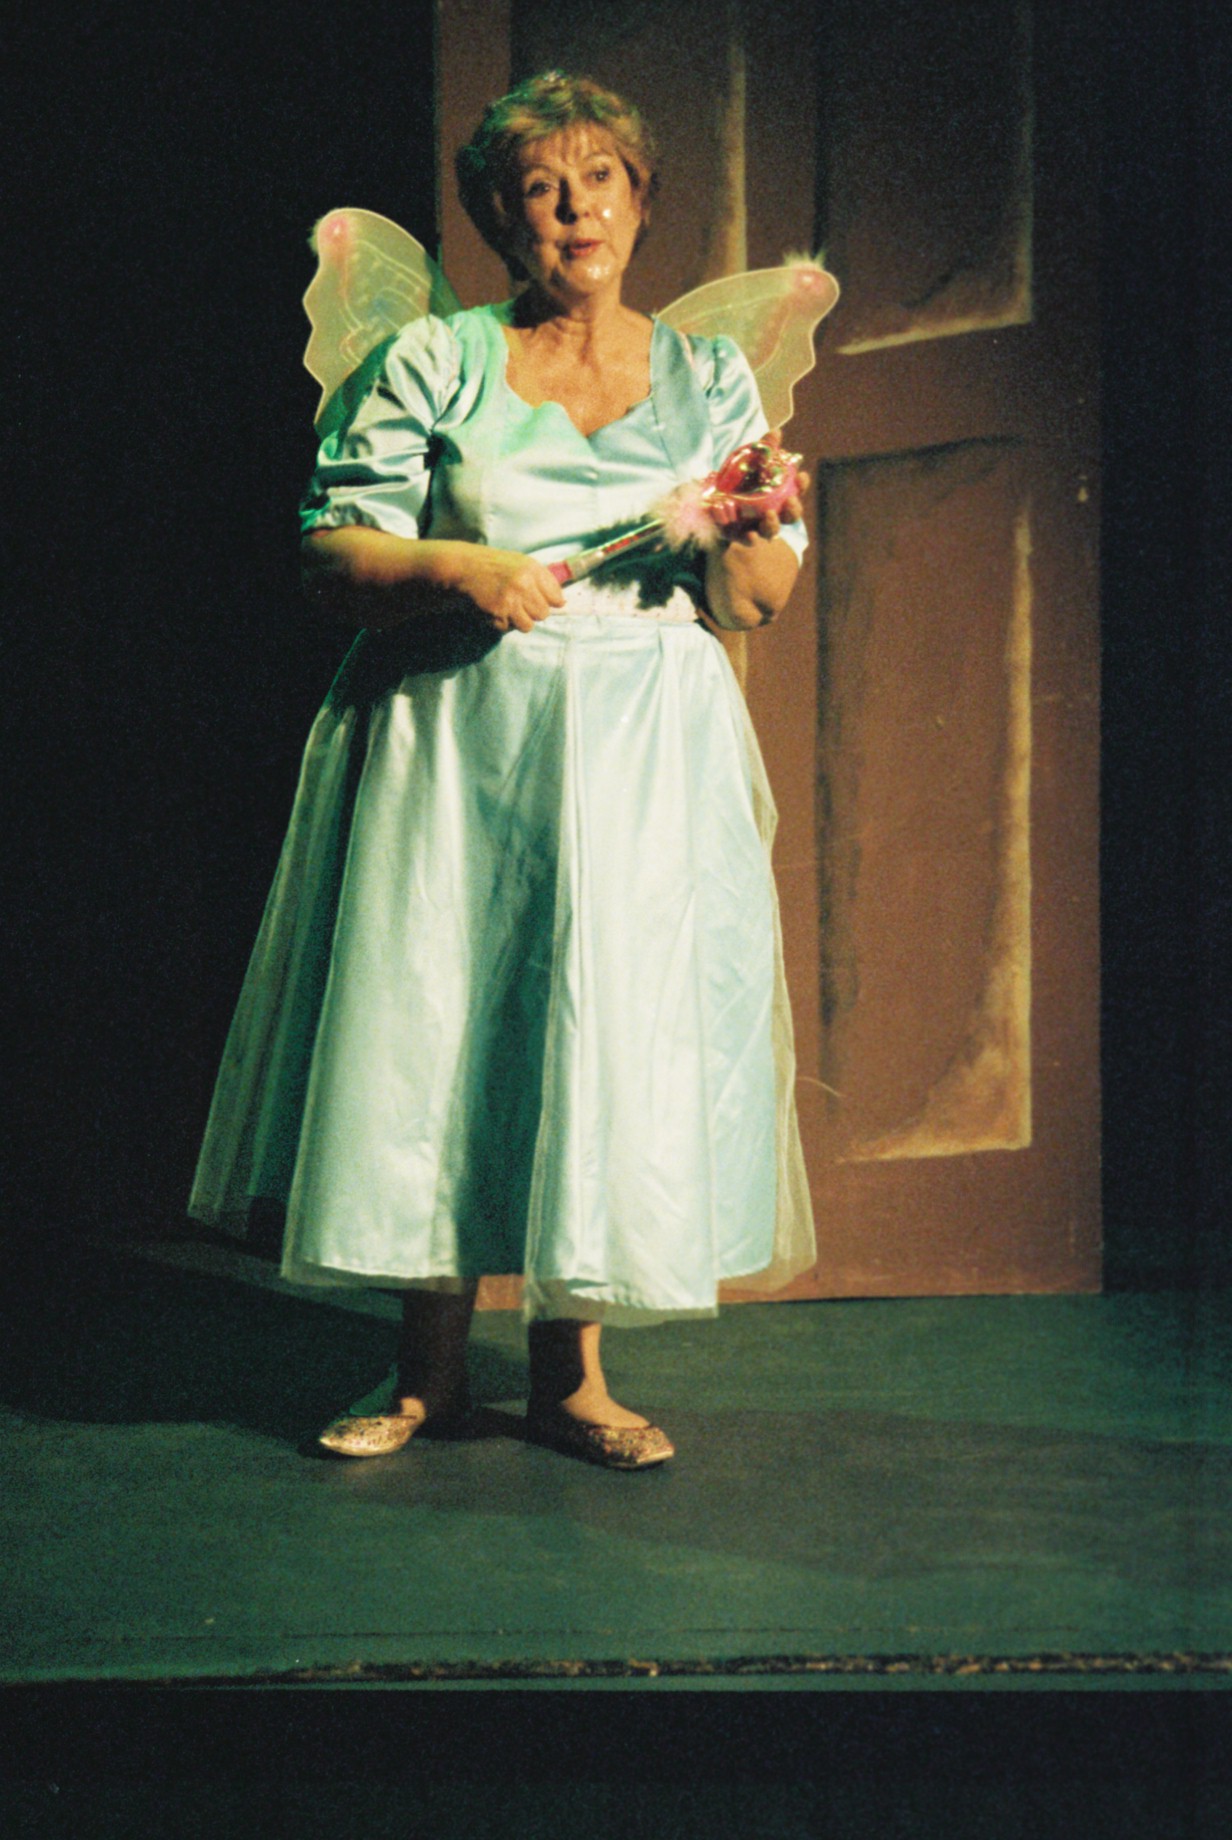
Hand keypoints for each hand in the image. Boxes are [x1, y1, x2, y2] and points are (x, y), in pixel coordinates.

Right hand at [454, 547, 566, 633]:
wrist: (465, 567)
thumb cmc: (495, 565)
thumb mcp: (521, 563)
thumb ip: (542, 579)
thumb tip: (561, 602)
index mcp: (532, 570)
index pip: (556, 597)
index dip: (550, 602)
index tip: (541, 601)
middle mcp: (524, 585)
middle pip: (543, 614)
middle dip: (533, 612)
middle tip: (520, 603)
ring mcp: (511, 600)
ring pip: (528, 625)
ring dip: (519, 621)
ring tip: (509, 609)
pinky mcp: (498, 613)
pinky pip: (509, 628)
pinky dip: (503, 623)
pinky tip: (496, 609)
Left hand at [720, 429, 809, 546]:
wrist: (709, 496)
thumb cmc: (736, 479)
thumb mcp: (748, 461)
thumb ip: (763, 449)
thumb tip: (776, 432)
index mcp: (777, 495)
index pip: (796, 491)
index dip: (801, 485)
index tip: (801, 476)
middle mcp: (771, 513)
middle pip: (789, 516)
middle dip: (793, 510)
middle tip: (790, 501)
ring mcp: (756, 525)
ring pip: (771, 531)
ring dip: (773, 524)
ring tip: (769, 515)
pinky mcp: (738, 535)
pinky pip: (747, 540)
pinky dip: (750, 538)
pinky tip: (751, 535)